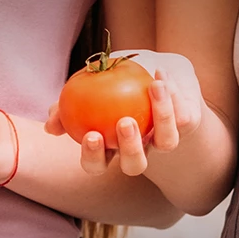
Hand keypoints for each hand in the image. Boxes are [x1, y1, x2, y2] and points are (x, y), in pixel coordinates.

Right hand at [43, 50, 204, 175]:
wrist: (156, 71)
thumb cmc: (112, 83)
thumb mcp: (86, 89)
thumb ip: (66, 107)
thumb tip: (50, 125)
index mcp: (111, 148)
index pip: (98, 164)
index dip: (93, 157)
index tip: (90, 135)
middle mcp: (140, 149)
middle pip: (135, 165)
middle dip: (130, 149)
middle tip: (124, 122)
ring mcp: (165, 138)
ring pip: (167, 143)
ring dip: (162, 117)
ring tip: (154, 88)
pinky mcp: (187, 123)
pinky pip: (182, 114)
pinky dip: (172, 94)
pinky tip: (159, 74)